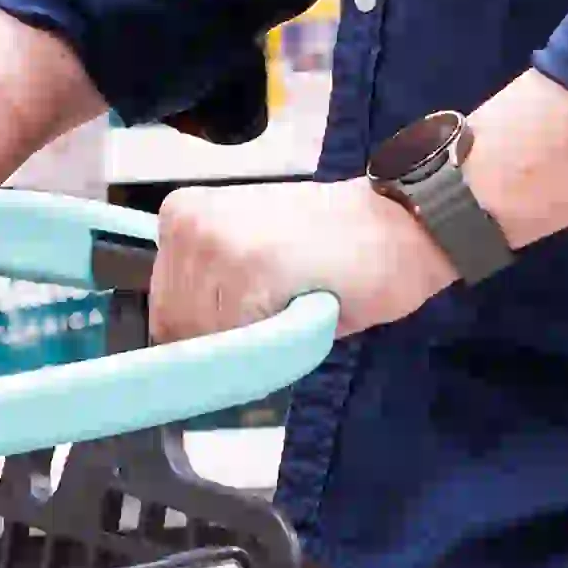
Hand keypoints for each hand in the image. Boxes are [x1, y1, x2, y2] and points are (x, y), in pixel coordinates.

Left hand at [143, 176, 438, 350]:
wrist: (404, 225)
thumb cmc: (338, 249)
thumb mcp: (254, 258)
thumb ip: (210, 293)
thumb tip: (180, 352)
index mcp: (180, 215)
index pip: (162, 310)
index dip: (204, 337)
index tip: (249, 326)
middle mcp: (187, 224)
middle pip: (175, 330)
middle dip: (225, 344)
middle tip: (281, 314)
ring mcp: (215, 244)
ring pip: (207, 342)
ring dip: (251, 345)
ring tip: (294, 306)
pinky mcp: (250, 269)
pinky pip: (241, 343)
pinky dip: (272, 347)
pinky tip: (304, 310)